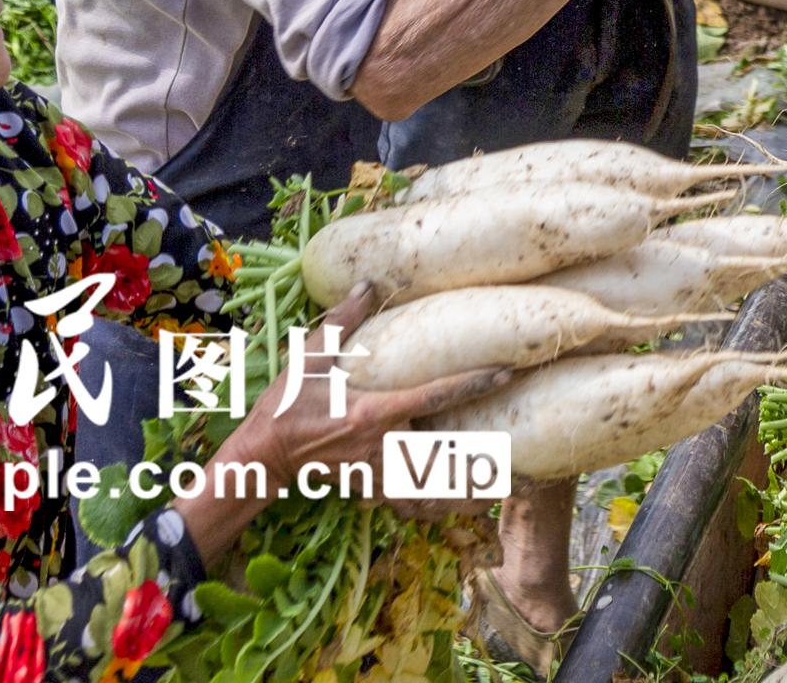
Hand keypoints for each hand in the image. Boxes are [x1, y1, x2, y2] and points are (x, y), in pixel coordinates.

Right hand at [189, 285, 513, 549]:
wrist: (263, 457)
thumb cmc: (285, 405)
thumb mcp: (308, 358)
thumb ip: (342, 322)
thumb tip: (369, 283)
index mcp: (372, 413)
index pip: (433, 395)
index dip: (473, 383)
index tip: (506, 372)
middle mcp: (381, 447)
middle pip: (444, 458)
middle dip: (482, 462)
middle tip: (524, 461)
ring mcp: (376, 473)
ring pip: (431, 487)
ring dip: (465, 489)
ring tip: (504, 485)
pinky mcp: (370, 487)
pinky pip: (409, 500)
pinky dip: (435, 504)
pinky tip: (458, 504)